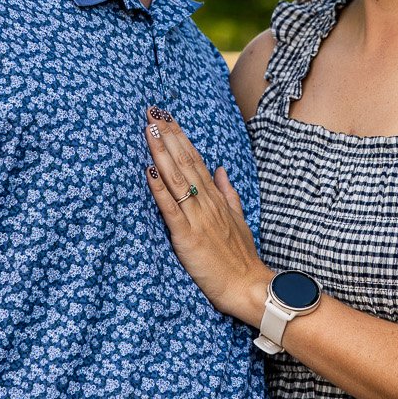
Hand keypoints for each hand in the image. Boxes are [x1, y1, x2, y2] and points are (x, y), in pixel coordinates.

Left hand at [144, 109, 271, 325]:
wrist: (248, 286)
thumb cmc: (241, 257)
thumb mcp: (239, 219)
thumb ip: (228, 193)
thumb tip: (221, 169)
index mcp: (216, 198)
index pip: (196, 160)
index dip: (180, 137)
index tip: (166, 118)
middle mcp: (207, 203)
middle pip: (185, 162)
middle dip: (168, 136)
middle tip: (152, 112)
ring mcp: (198, 218)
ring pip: (177, 179)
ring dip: (161, 153)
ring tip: (149, 130)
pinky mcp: (187, 237)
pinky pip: (171, 209)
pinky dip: (159, 189)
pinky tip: (149, 171)